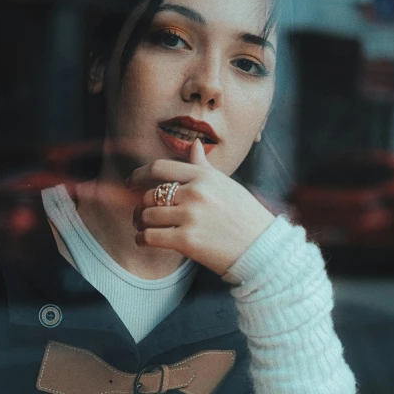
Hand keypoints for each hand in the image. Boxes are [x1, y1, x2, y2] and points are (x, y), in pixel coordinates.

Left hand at [128, 139, 274, 275]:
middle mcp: (196, 193)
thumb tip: (194, 143)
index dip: (139, 174)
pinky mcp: (187, 241)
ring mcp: (191, 217)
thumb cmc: (245, 216)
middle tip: (139, 215)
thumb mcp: (226, 185)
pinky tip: (144, 241)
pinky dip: (141, 239)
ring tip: (143, 229)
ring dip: (140, 224)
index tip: (130, 182)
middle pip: (150, 194)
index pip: (160, 168)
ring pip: (147, 216)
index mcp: (204, 177)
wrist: (263, 249)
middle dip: (140, 207)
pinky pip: (150, 237)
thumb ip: (204, 167)